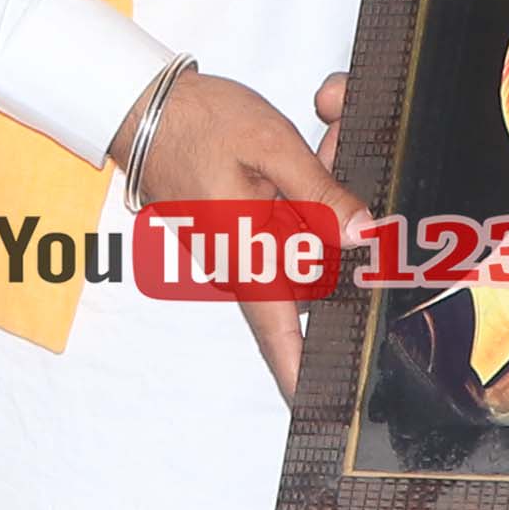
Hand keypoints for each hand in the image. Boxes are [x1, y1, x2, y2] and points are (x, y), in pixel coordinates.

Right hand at [118, 68, 362, 395]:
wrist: (145, 105)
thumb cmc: (195, 124)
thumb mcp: (269, 146)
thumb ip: (321, 192)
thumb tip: (363, 234)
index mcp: (244, 255)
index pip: (278, 333)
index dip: (300, 373)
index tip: (322, 404)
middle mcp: (242, 260)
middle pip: (313, 267)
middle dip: (343, 220)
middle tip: (349, 151)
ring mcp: (241, 244)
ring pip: (306, 236)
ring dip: (326, 193)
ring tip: (331, 130)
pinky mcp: (241, 225)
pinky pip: (289, 218)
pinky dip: (307, 186)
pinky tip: (315, 143)